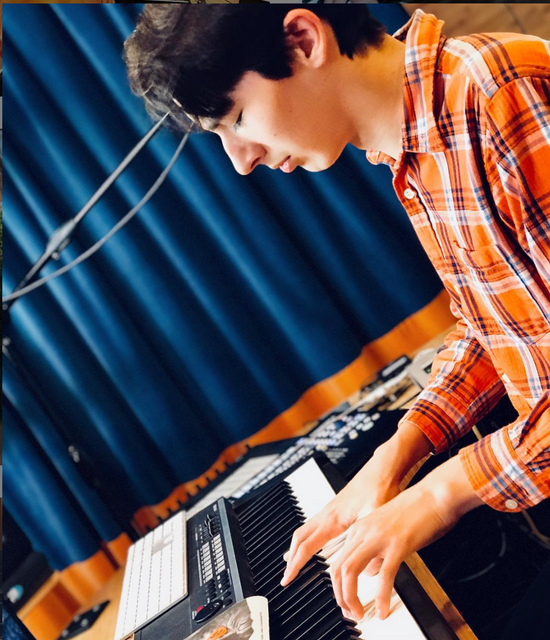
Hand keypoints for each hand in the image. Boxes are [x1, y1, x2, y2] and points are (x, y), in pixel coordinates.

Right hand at [281, 445, 401, 587]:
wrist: (383, 469)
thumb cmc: (380, 487)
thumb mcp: (376, 518)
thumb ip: (370, 543)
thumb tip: (369, 569)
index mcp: (333, 519)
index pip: (306, 545)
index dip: (296, 564)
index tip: (288, 578)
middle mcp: (327, 514)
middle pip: (299, 537)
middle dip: (291, 557)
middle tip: (287, 575)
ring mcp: (330, 510)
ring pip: (305, 530)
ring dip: (297, 547)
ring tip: (293, 561)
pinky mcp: (337, 509)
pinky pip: (314, 525)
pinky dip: (307, 538)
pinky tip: (314, 542)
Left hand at [329, 455, 483, 621]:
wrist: (435, 493)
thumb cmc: (417, 510)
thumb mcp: (388, 529)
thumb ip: (375, 549)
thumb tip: (371, 573)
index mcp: (361, 527)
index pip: (339, 560)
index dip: (339, 585)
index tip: (347, 601)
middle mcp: (364, 531)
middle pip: (338, 568)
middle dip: (340, 596)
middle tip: (351, 613)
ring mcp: (379, 537)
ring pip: (350, 571)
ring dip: (351, 597)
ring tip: (360, 614)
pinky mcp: (397, 544)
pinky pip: (383, 576)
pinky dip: (380, 597)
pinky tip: (383, 610)